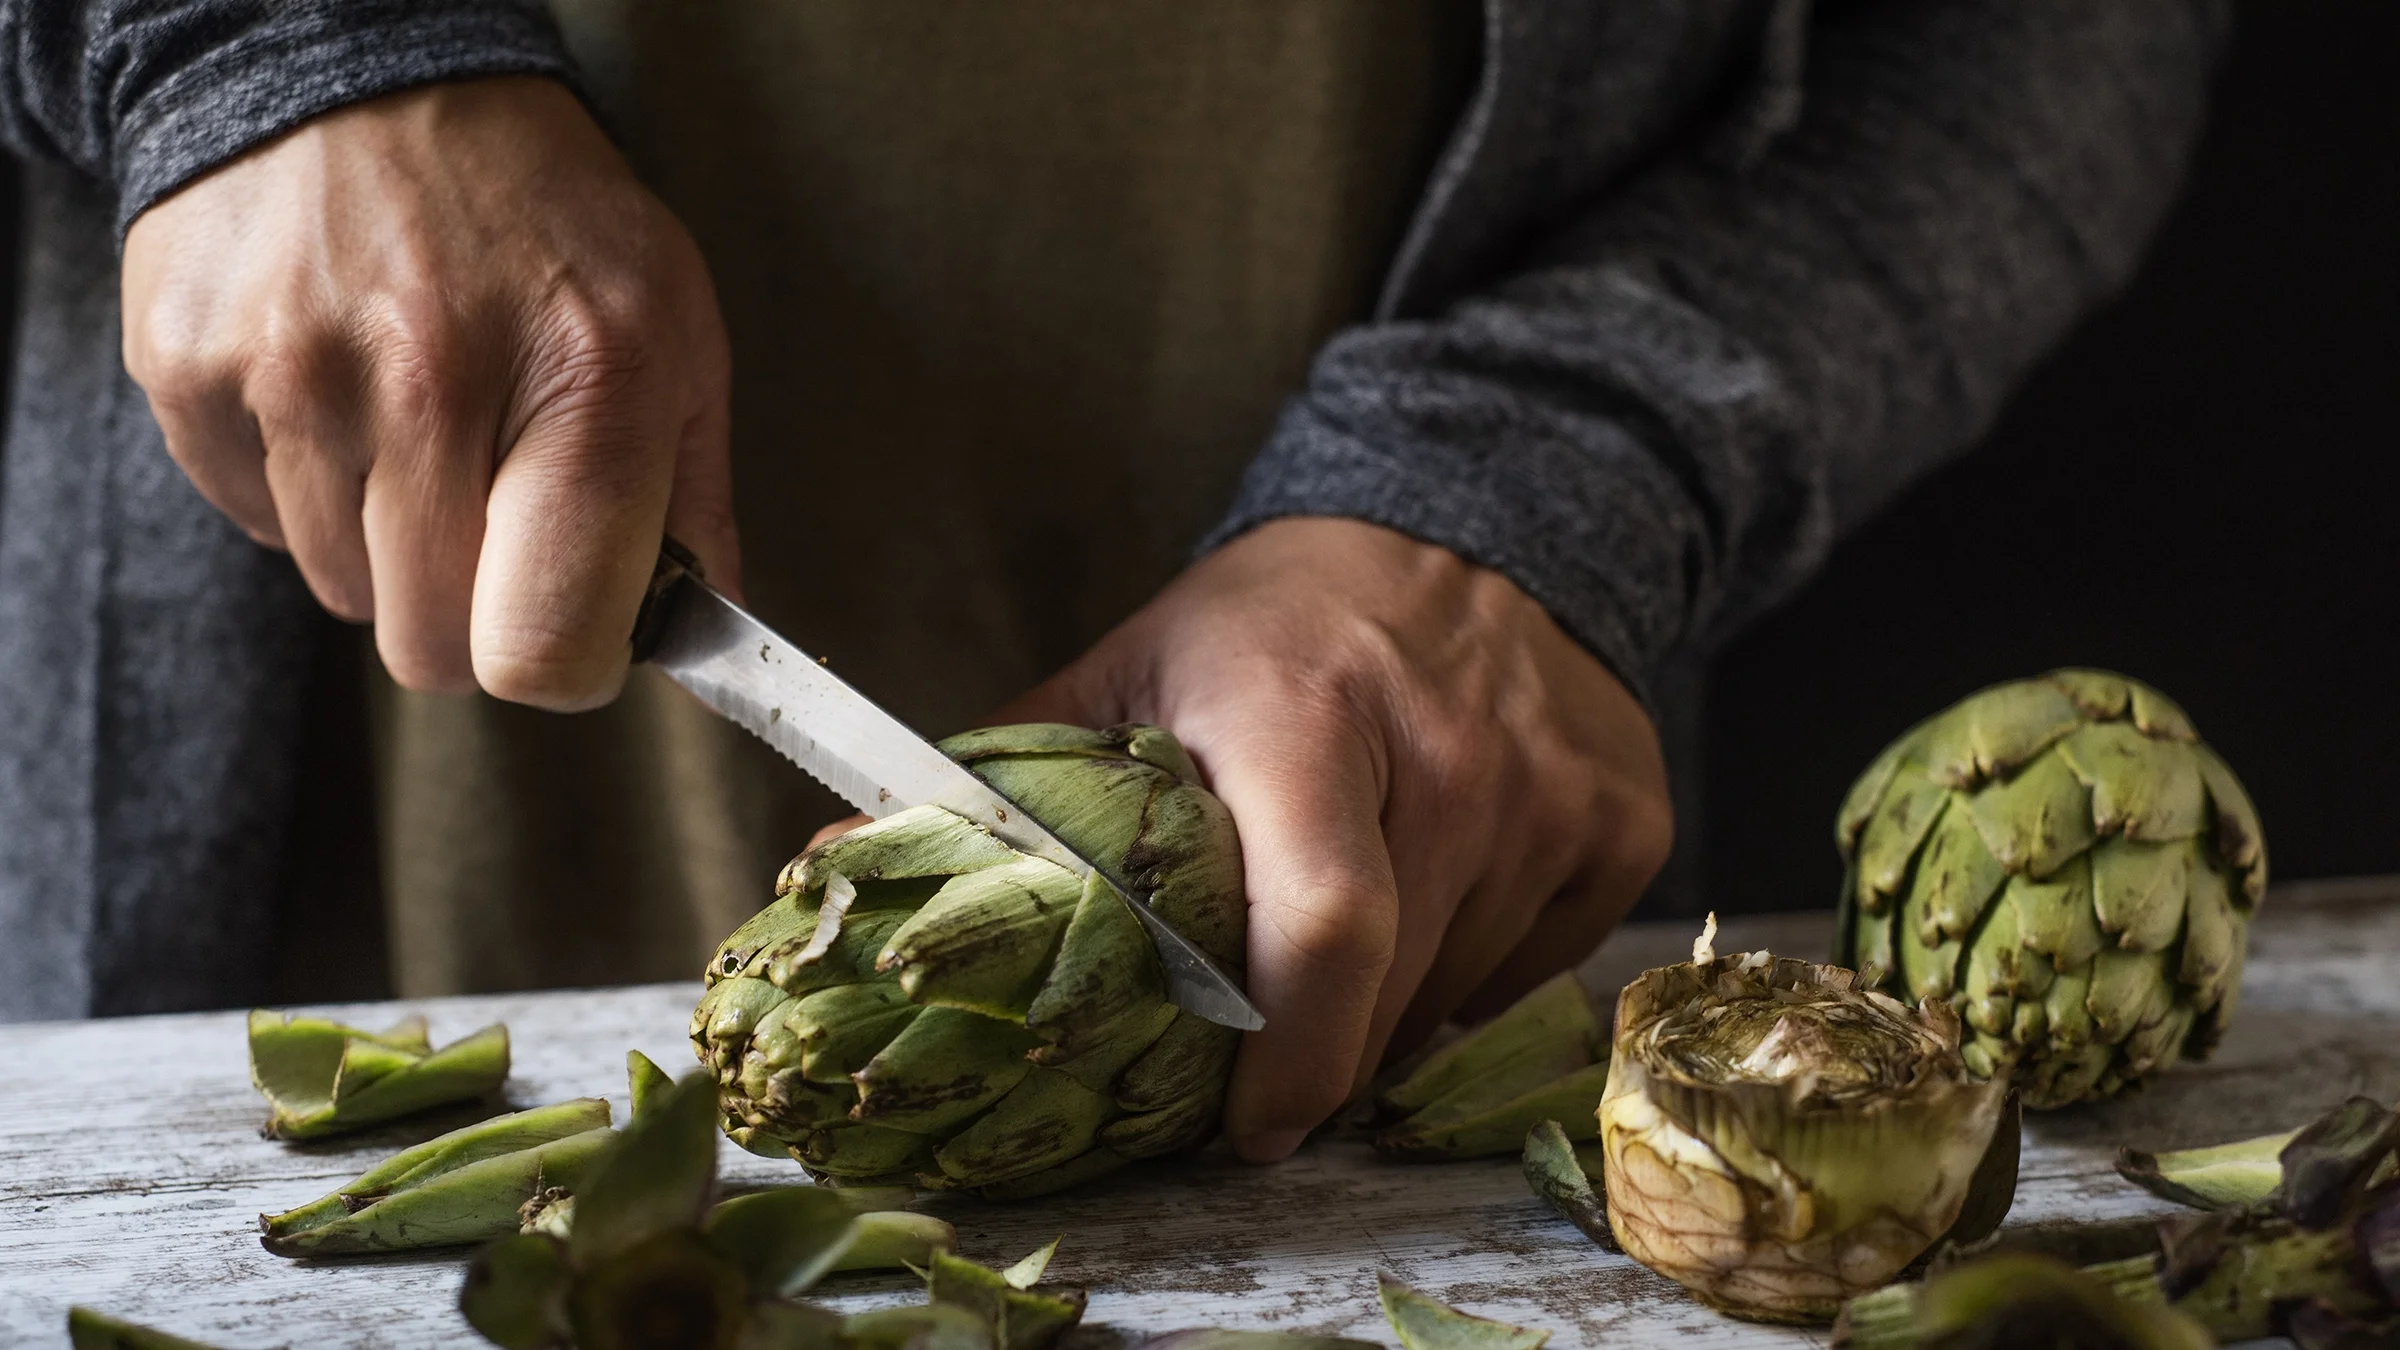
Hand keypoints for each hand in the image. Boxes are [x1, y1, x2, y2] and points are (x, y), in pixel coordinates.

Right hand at [120, 76, 735, 707]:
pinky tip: (340, 396)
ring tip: (417, 423)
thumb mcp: (675, 331)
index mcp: (585, 380)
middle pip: (432, 649)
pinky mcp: (192, 370)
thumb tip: (706, 635)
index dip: (566, 667)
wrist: (365, 75)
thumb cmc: (547, 220)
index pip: (545, 648)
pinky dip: (304, 493)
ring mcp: (295, 374)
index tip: (574, 629)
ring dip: (388, 547)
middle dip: (473, 614)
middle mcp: (432, 379)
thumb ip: (694, 500)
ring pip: (344, 594)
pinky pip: (257, 527)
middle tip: (495, 518)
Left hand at [996, 517, 1673, 1160]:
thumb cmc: (1277, 622)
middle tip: (1262, 1043)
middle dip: (1313, 1052)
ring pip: (1457, 994)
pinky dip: (1470, 967)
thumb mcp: (1137, 670)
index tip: (1245, 1123)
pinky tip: (1433, 886)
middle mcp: (1454, 754)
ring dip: (1388, 1009)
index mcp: (1308, 713)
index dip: (1284, 1055)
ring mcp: (1556, 791)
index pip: (1323, 925)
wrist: (1472, 524)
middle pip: (1386, 993)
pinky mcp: (1626, 821)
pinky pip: (1532, 964)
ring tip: (1343, 931)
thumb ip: (1008, 777)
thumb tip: (847, 858)